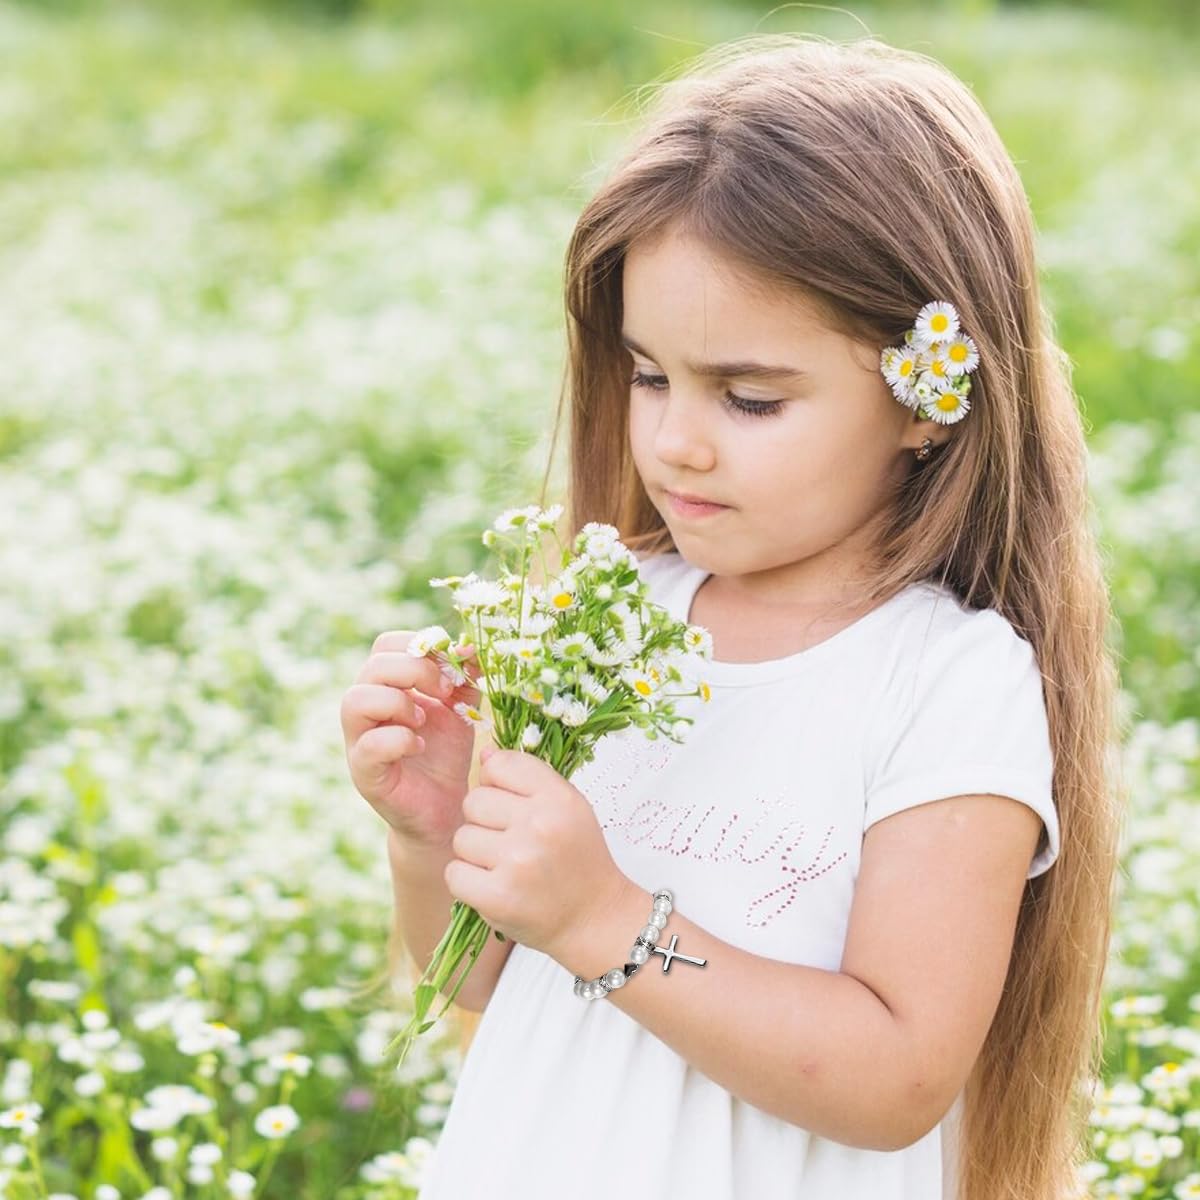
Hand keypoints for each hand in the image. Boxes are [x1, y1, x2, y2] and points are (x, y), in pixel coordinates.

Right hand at [340, 631, 483, 848]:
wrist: (444, 807)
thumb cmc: (446, 753)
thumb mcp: (460, 708)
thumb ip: (464, 678)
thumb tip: (470, 646)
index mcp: (386, 685)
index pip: (387, 645)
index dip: (421, 646)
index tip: (453, 668)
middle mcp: (366, 707)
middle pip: (373, 666)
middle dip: (416, 671)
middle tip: (445, 692)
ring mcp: (359, 739)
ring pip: (356, 700)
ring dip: (398, 703)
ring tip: (424, 720)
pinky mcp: (364, 772)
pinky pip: (369, 745)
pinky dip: (399, 739)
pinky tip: (419, 747)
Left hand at [444, 747, 630, 961]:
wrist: (594, 919)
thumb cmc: (578, 859)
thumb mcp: (568, 807)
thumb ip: (528, 778)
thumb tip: (485, 754)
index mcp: (558, 798)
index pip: (501, 764)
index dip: (496, 782)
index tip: (510, 803)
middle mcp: (539, 825)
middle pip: (474, 800)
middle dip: (484, 821)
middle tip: (510, 842)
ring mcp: (517, 862)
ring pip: (461, 838)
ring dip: (475, 853)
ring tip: (504, 866)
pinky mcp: (497, 897)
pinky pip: (454, 873)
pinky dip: (467, 881)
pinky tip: (492, 886)